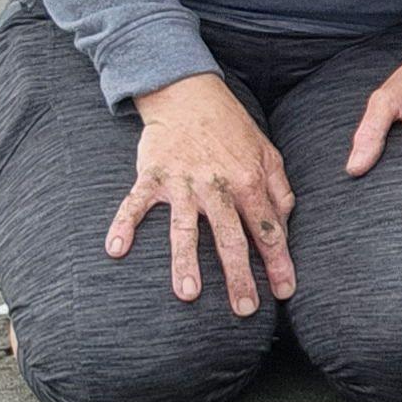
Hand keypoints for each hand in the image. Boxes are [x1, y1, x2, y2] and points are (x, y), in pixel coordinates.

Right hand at [107, 73, 296, 314]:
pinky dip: (124, 224)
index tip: (284, 292)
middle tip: (244, 309)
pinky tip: (116, 250)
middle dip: (239, 275)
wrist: (188, 92)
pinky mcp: (152, 174)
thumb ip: (279, 190)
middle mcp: (217, 185)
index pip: (268, 229)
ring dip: (185, 260)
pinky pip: (135, 203)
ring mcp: (182, 181)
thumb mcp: (267, 152)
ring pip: (185, 227)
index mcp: (249, 181)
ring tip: (188, 294)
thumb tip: (286, 225)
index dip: (278, 262)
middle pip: (230, 236)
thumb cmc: (231, 128)